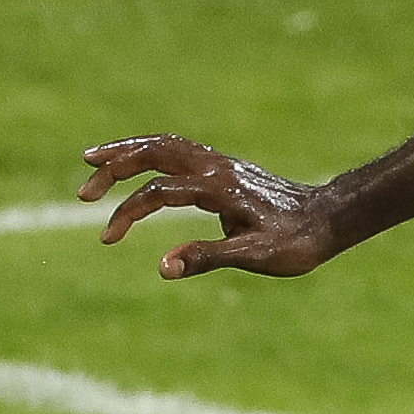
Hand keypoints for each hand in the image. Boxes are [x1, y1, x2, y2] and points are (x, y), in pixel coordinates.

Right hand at [76, 134, 347, 279]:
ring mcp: (220, 165)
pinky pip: (177, 152)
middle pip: (153, 152)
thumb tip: (161, 267)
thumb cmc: (296, 243)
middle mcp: (215, 168)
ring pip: (163, 146)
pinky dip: (149, 154)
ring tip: (92, 163)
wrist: (330, 219)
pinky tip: (137, 169)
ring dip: (127, 153)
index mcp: (218, 188)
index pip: (158, 193)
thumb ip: (206, 257)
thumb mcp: (253, 256)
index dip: (128, 213)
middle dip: (114, 167)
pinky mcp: (224, 169)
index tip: (108, 238)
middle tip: (83, 190)